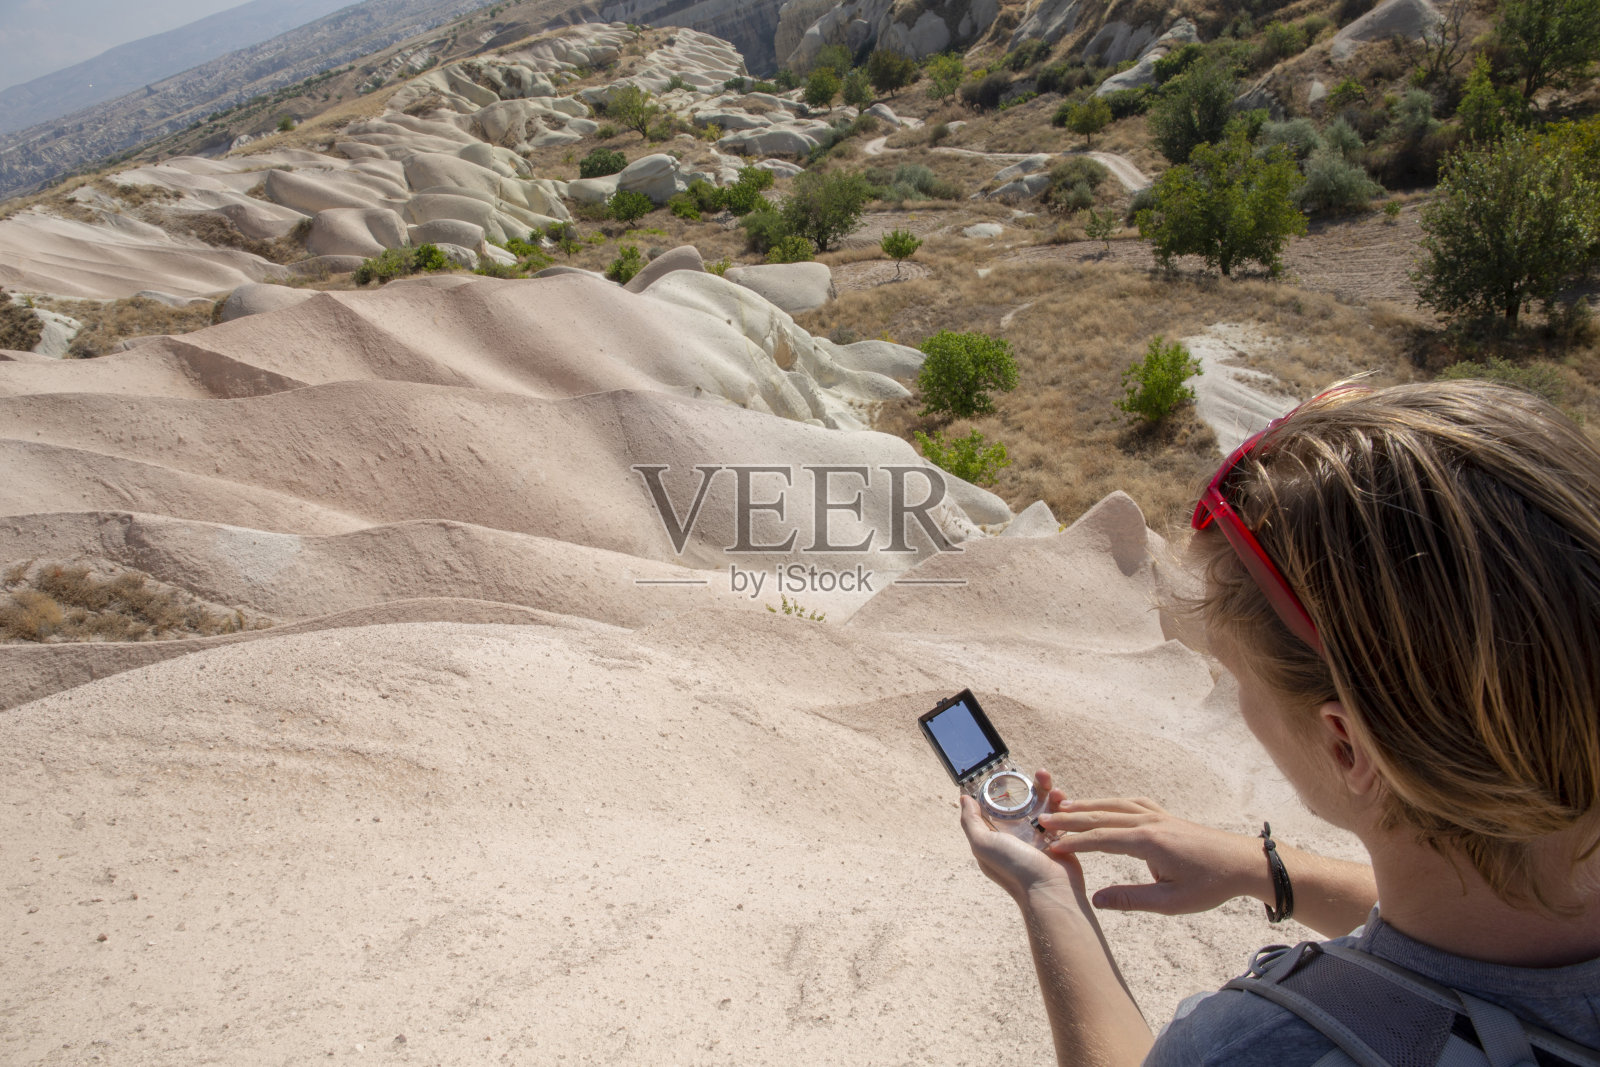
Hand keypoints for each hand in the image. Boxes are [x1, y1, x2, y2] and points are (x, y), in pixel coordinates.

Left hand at [960, 769, 1084, 905]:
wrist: (1051, 891)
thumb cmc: (1014, 869)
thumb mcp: (983, 845)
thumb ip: (971, 822)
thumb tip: (963, 798)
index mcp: (995, 836)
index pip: (993, 806)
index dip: (996, 788)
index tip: (1002, 770)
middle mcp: (1015, 835)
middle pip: (1020, 801)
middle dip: (1026, 785)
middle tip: (1034, 773)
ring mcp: (1037, 836)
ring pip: (1041, 804)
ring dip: (1045, 789)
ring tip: (1047, 779)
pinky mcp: (1057, 838)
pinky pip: (1059, 814)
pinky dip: (1060, 803)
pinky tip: (1060, 796)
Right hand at [1040, 797, 1265, 914]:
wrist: (1244, 862)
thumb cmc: (1211, 885)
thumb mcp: (1171, 902)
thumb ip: (1132, 899)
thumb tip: (1096, 899)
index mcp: (1148, 842)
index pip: (1101, 838)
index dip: (1074, 842)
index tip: (1050, 847)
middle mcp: (1149, 822)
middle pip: (1102, 816)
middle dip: (1071, 818)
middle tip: (1044, 820)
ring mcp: (1158, 815)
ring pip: (1114, 805)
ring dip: (1087, 806)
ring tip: (1063, 807)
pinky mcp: (1165, 816)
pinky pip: (1130, 804)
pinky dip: (1110, 803)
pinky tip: (1103, 807)